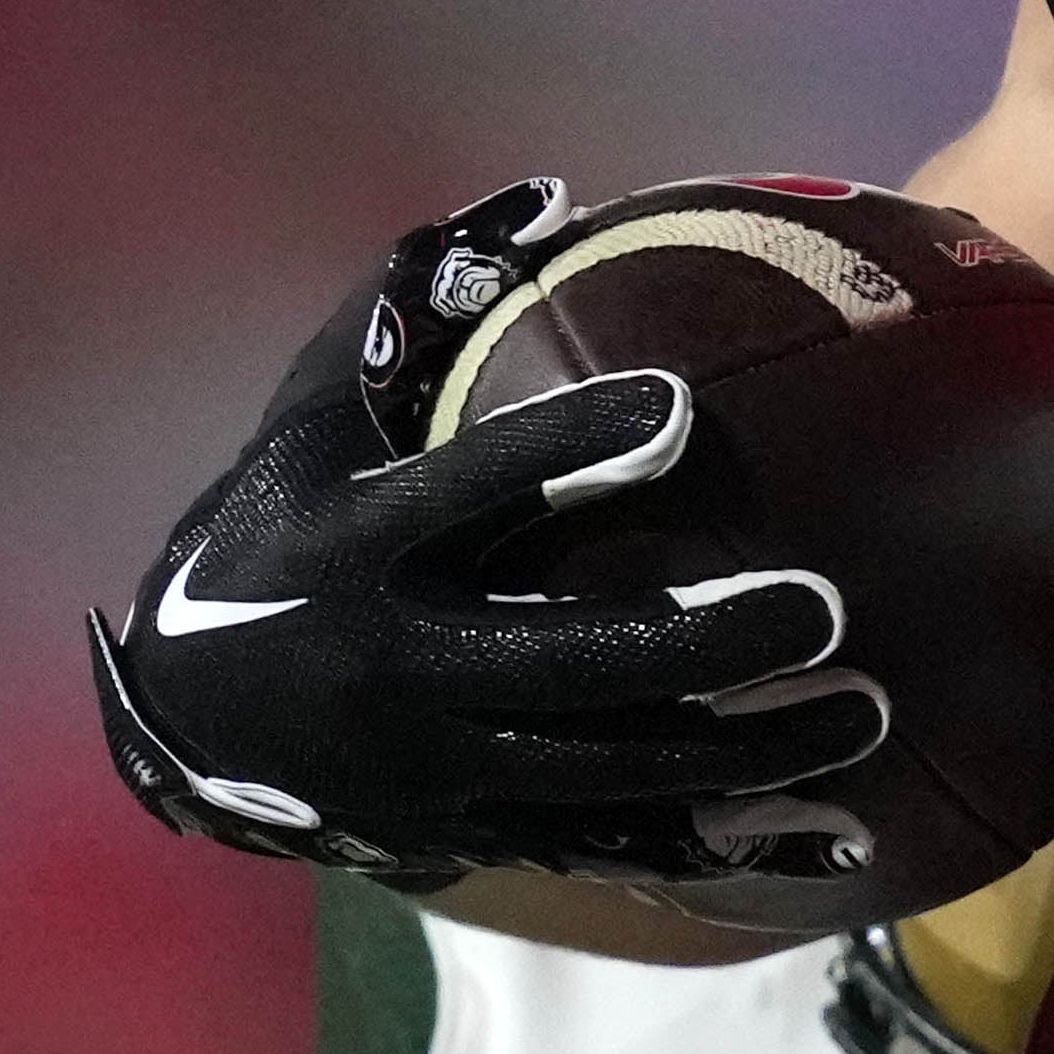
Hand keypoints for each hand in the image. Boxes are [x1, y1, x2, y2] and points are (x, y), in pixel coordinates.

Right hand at [88, 176, 889, 890]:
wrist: (186, 722)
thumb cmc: (276, 529)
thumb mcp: (307, 418)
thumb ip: (406, 307)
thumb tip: (540, 199)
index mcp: (355, 546)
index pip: (469, 491)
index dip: (568, 449)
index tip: (681, 408)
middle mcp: (400, 667)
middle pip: (567, 660)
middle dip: (696, 642)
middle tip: (823, 605)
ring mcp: (444, 768)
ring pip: (614, 773)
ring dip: (747, 753)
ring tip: (867, 714)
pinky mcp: (479, 835)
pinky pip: (620, 854)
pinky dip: (731, 853)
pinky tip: (841, 843)